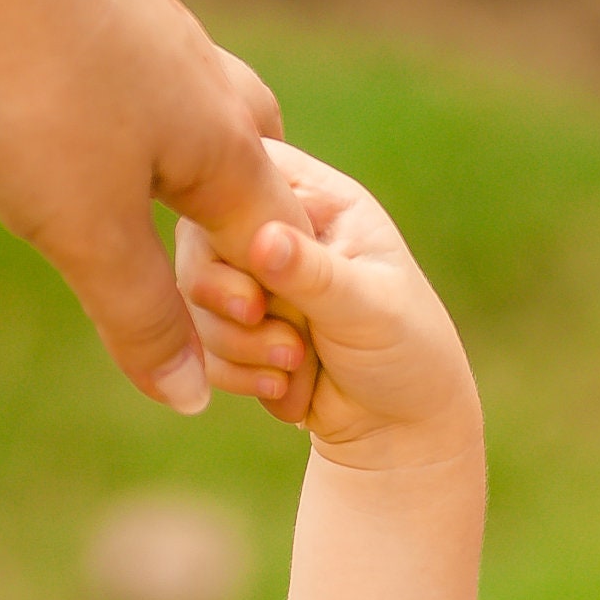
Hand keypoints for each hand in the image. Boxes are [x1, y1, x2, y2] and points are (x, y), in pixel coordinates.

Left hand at [0, 0, 315, 418]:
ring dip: (179, 191)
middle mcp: (225, 96)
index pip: (282, 260)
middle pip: (251, 195)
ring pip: (199, 138)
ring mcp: (172, 49)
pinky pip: (143, 98)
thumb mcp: (85, 230)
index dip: (263, 321)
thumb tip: (193, 399)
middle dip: (232, 256)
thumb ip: (142, 317)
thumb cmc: (41, 86)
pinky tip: (80, 137)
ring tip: (136, 228)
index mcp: (238, 154)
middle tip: (197, 306)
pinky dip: (129, 140)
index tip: (231, 367)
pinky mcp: (114, 19)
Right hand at [177, 141, 482, 468]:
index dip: (229, 211)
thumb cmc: (407, 354)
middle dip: (230, 297)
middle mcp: (278, 233)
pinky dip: (239, 374)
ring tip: (299, 363)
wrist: (400, 430)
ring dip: (240, 345)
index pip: (246, 168)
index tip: (253, 271)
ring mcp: (250, 281)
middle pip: (198, 237)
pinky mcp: (233, 328)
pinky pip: (194, 345)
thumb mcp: (369, 309)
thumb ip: (314, 274)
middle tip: (273, 328)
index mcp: (320, 201)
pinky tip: (289, 388)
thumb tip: (264, 240)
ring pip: (192, 298)